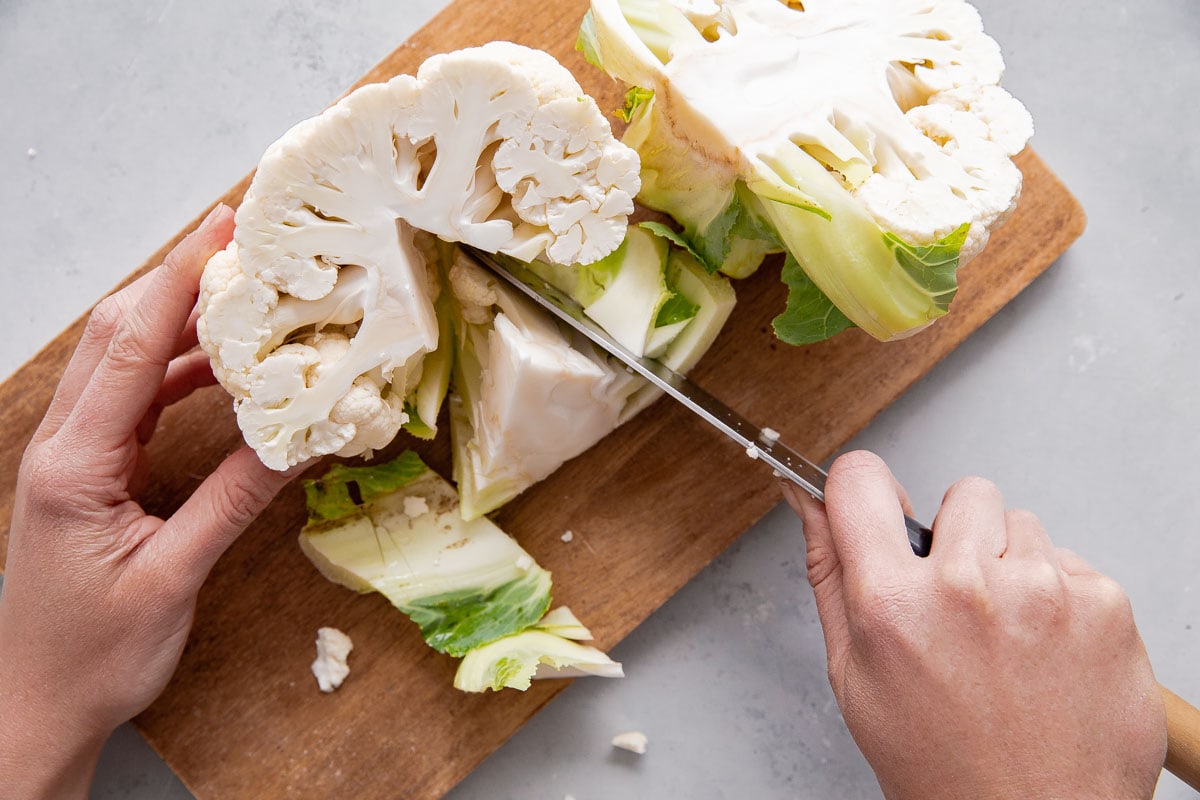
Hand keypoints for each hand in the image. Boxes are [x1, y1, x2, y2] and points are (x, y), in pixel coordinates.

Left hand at [0, 206, 300, 798]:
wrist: (34, 707)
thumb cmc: (92, 656)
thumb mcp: (172, 578)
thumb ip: (232, 502)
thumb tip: (297, 441)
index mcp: (73, 465)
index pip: (132, 349)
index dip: (178, 282)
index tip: (222, 230)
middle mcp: (62, 447)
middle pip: (115, 335)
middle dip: (174, 281)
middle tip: (239, 243)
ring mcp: (71, 458)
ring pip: (122, 361)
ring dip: (178, 323)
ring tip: (241, 296)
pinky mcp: (88, 474)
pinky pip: (133, 401)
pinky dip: (177, 372)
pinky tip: (222, 370)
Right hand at [782, 451, 1165, 799]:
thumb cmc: (942, 766)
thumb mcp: (855, 676)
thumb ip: (830, 574)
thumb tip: (807, 500)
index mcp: (893, 604)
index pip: (860, 481)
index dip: (860, 490)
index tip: (870, 506)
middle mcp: (970, 587)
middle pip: (962, 494)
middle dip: (958, 539)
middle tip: (959, 605)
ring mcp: (1046, 592)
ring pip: (1022, 527)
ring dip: (1013, 568)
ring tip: (1007, 637)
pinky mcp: (1106, 605)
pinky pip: (1073, 562)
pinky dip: (1062, 596)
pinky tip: (1047, 649)